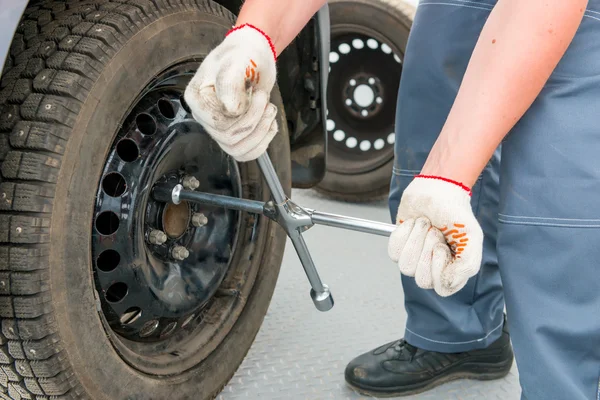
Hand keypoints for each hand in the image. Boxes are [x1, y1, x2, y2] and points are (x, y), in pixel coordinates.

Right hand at [184, 24, 277, 161]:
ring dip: (261, 133)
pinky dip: (263, 143)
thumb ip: (230, 81)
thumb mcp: (238, 60)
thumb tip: (231, 110)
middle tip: (264, 98)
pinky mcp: (233, 134)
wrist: (254, 55)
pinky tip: (270, 124)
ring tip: (269, 110)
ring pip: (238, 150)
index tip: (255, 91)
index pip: (219, 124)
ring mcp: (217, 128)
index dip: (244, 114)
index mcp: (196, 99)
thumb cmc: (243, 54)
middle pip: (229, 138)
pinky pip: (245, 153)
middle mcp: (203, 116)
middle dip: (255, 120)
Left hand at [388, 175, 482, 296]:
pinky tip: (413, 224)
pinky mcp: (400, 248)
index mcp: (453, 271)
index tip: (442, 247)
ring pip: (405, 267)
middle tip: (435, 232)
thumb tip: (448, 284)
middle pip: (421, 280)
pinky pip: (394, 253)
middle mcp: (433, 269)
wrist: (436, 189)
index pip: (441, 288)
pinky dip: (404, 234)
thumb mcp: (472, 237)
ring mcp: (415, 259)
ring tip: (425, 225)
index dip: (438, 269)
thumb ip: (467, 265)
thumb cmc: (455, 213)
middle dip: (426, 250)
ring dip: (416, 239)